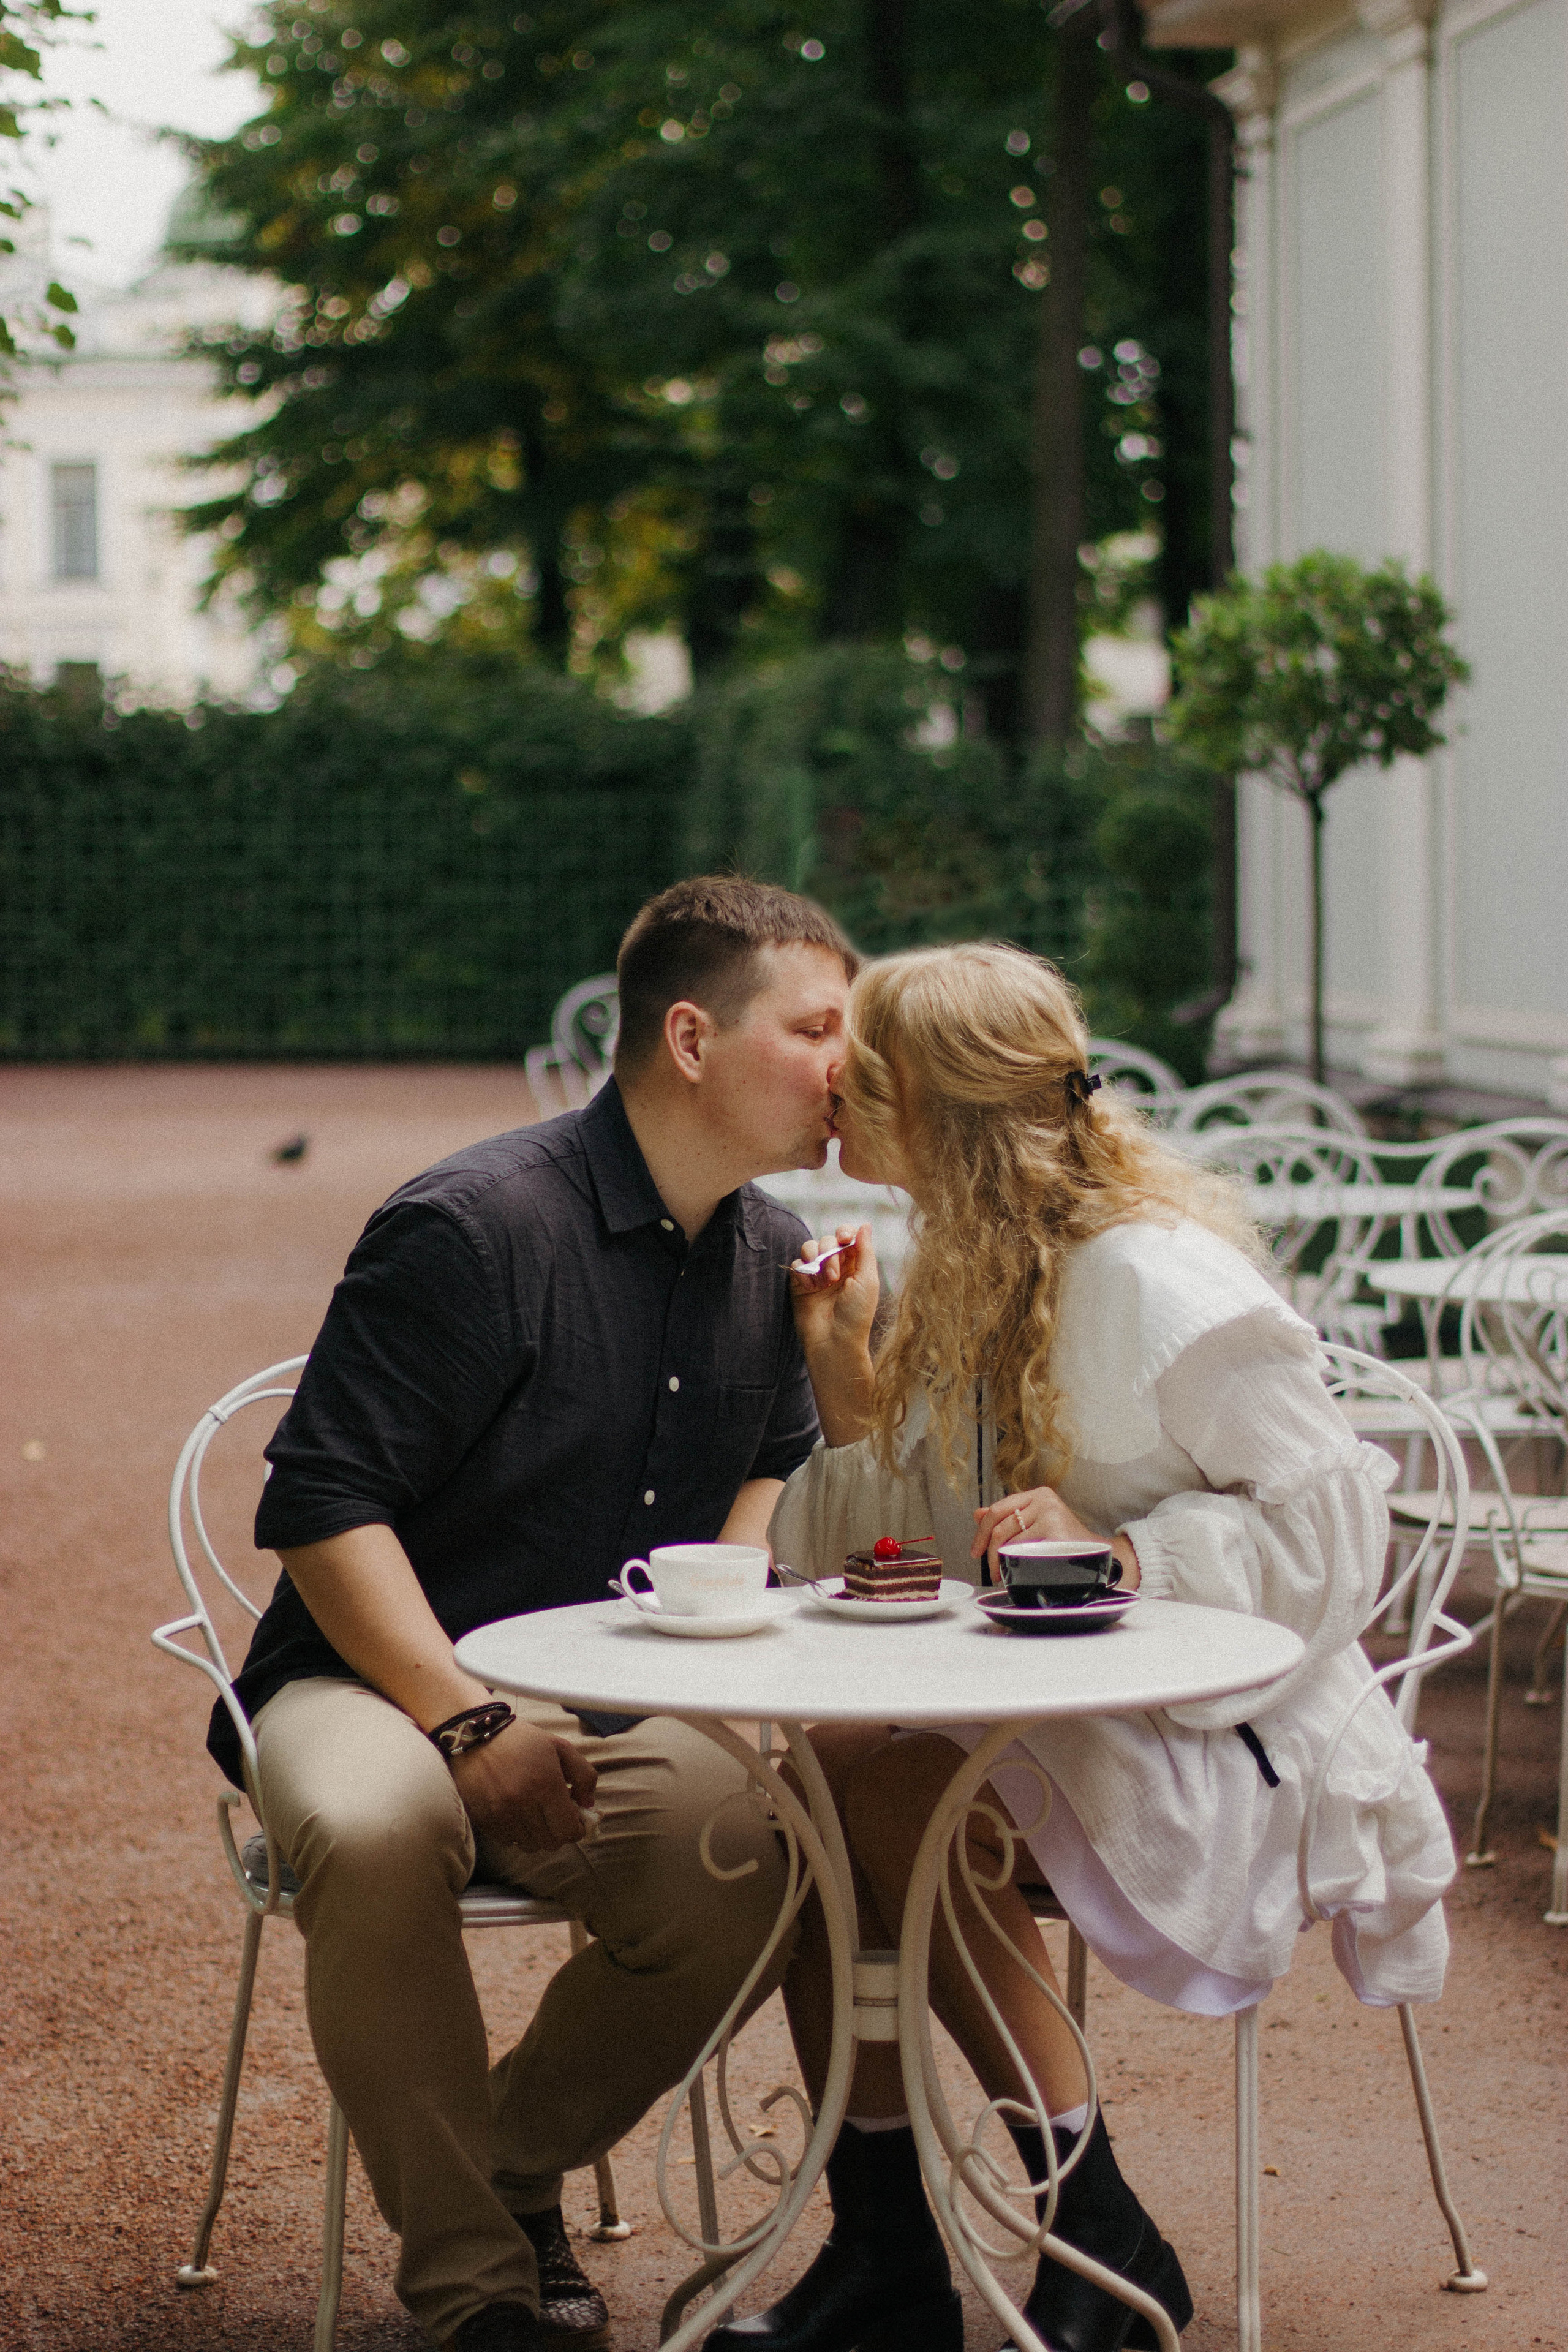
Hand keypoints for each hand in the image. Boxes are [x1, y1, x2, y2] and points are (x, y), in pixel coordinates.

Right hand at [450, 1719, 598, 1852]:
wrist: (475, 1736)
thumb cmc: (522, 1740)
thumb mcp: (561, 1747)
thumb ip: (584, 1775)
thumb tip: (588, 1805)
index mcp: (545, 1784)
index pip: (569, 1830)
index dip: (577, 1828)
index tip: (575, 1817)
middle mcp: (523, 1804)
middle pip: (551, 1842)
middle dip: (559, 1832)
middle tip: (556, 1815)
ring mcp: (501, 1815)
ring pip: (530, 1846)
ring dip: (538, 1834)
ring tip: (536, 1813)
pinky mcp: (484, 1820)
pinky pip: (508, 1841)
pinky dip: (517, 1833)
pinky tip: (517, 1813)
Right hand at [790, 1223, 878, 1445]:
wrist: (834, 1342)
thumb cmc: (856, 1314)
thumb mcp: (867, 1280)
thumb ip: (865, 1250)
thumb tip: (865, 1224)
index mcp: (855, 1265)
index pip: (847, 1237)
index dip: (844, 1232)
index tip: (844, 1239)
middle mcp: (836, 1268)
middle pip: (827, 1240)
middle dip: (830, 1251)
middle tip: (835, 1276)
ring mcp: (817, 1276)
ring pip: (809, 1248)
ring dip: (816, 1260)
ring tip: (823, 1282)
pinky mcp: (800, 1285)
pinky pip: (796, 1264)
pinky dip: (803, 1272)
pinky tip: (810, 1289)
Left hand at [972, 1486, 1140, 1590]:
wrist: (1099, 1556)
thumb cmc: (1065, 1542)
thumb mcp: (1036, 1524)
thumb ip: (1008, 1518)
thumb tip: (977, 1514)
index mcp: (1038, 1494)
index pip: (997, 1510)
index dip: (981, 1532)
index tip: (976, 1551)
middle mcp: (1044, 1500)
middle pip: (1000, 1526)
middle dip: (990, 1552)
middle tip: (992, 1570)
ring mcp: (1051, 1515)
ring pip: (1010, 1541)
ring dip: (1002, 1562)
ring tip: (1005, 1575)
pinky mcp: (1056, 1533)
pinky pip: (1023, 1552)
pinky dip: (1017, 1565)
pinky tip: (1020, 1572)